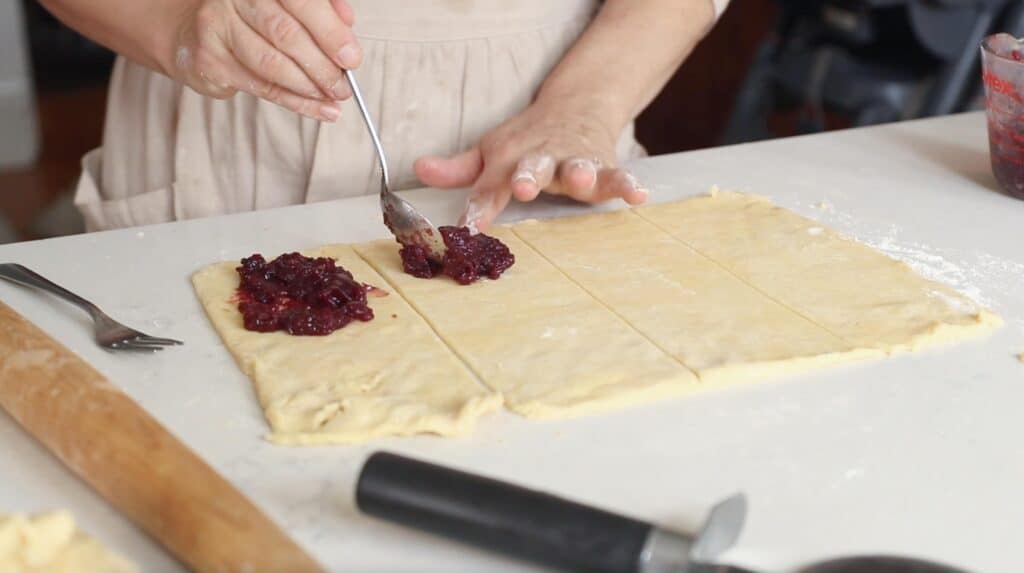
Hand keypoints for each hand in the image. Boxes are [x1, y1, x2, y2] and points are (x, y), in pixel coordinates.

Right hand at [170, 0, 360, 120]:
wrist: (201, 30)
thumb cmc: (254, 17)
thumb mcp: (290, 5)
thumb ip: (321, 11)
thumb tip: (347, 27)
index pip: (301, 2)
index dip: (330, 32)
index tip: (351, 57)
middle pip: (286, 34)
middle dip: (322, 66)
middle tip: (343, 85)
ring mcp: (217, 26)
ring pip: (272, 64)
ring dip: (309, 87)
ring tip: (332, 97)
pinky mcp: (210, 59)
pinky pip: (262, 87)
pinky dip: (295, 102)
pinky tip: (317, 108)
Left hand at [414, 99, 648, 231]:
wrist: (576, 105)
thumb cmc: (527, 139)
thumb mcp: (491, 151)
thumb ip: (459, 169)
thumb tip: (420, 170)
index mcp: (510, 159)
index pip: (490, 185)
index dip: (478, 206)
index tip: (467, 227)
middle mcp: (542, 159)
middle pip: (534, 167)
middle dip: (529, 176)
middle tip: (523, 187)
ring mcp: (574, 162)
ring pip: (578, 167)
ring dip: (579, 174)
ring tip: (581, 181)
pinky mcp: (604, 166)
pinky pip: (617, 176)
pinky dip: (627, 183)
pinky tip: (638, 195)